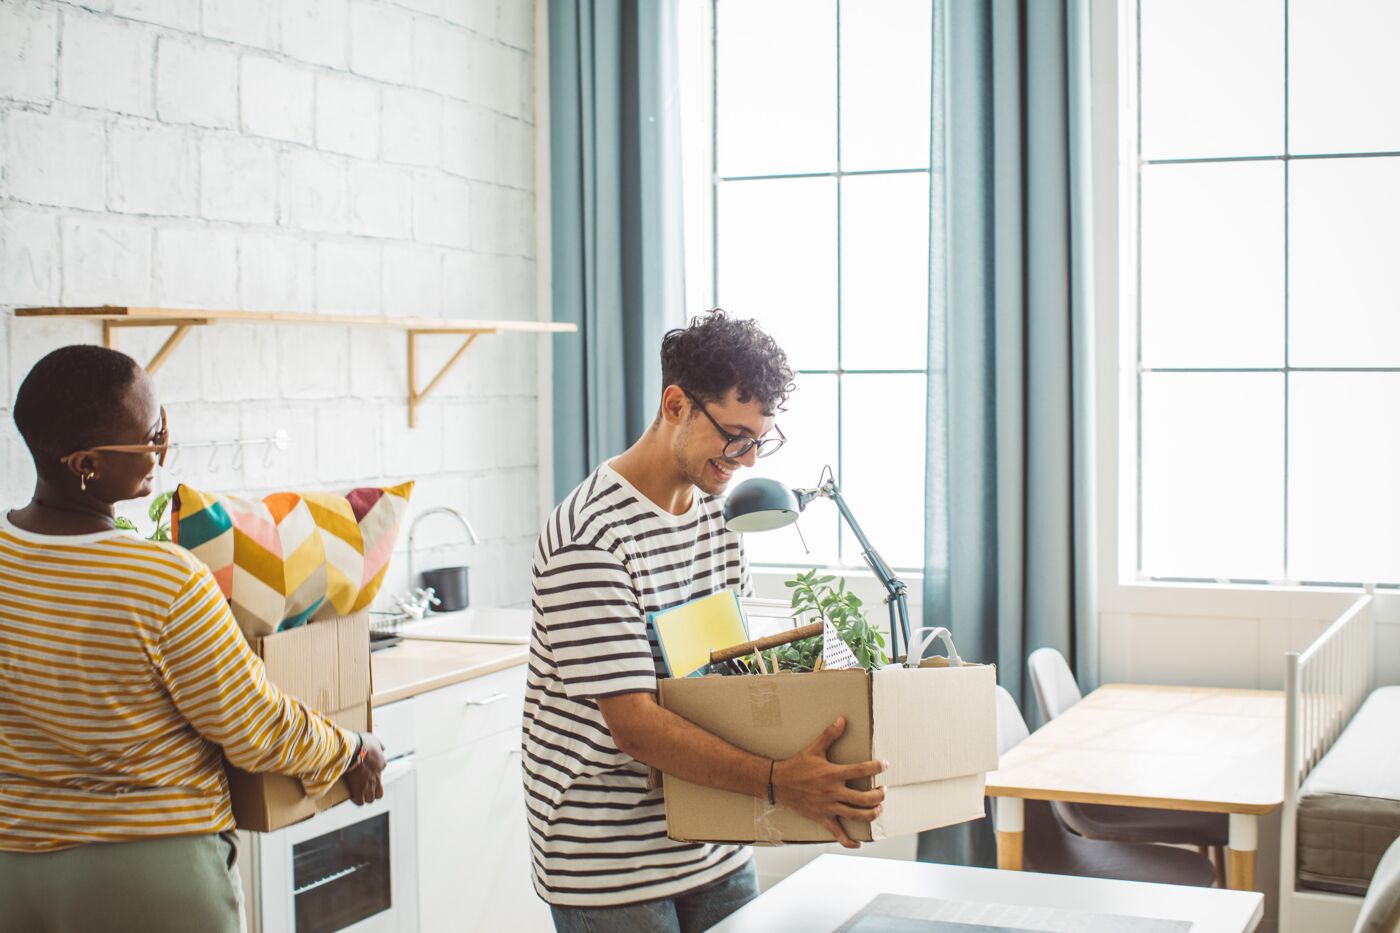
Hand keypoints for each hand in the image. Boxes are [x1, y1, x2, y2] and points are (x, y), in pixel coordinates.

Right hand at [343, 732, 386, 804]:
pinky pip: (360, 801)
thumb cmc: (363, 743)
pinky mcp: (358, 790)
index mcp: (381, 764)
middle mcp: (376, 777)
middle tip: (365, 788)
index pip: (381, 772)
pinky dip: (356, 800)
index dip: (374, 773)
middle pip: (379, 793)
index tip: (367, 771)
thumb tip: (382, 748)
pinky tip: (352, 795)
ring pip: (370, 799)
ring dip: (365, 797)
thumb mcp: (375, 740)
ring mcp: (368, 785)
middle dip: (373, 792)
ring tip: (358, 793)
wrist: (354, 750)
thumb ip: (379, 746)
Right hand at [771, 716, 886, 848]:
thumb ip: (830, 735)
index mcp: (832, 774)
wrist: (777, 783)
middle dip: (878, 795)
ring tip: (879, 809)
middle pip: (864, 798)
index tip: (885, 765)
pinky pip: (838, 833)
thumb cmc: (796, 765)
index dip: (877, 767)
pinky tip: (859, 843)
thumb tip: (843, 719)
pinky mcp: (822, 818)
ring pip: (856, 815)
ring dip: (871, 814)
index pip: (861, 770)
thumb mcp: (814, 748)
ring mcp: (828, 807)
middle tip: (883, 791)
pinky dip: (849, 841)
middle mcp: (833, 792)